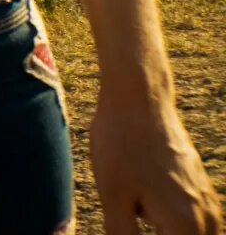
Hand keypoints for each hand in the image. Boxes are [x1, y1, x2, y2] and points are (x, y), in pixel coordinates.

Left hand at [91, 94, 222, 234]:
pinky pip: (199, 228)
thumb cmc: (121, 145)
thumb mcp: (113, 198)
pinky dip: (179, 232)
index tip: (128, 229)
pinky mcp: (201, 191)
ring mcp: (207, 205)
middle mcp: (206, 220)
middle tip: (129, 225)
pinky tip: (150, 217)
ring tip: (134, 217)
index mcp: (185, 228)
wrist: (140, 99)